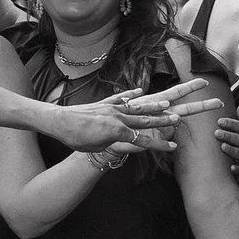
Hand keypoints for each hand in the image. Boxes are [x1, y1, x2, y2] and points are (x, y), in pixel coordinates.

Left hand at [53, 99, 177, 154]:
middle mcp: (117, 118)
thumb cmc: (76, 139)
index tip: (173, 147)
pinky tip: (140, 91)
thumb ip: (113, 142)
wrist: (60, 122)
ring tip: (166, 102)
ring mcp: (111, 109)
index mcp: (117, 132)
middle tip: (178, 118)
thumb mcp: (98, 146)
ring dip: (152, 106)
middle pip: (145, 121)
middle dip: (163, 121)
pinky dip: (130, 96)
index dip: (158, 144)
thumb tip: (123, 138)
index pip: (142, 140)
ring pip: (136, 108)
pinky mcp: (104, 103)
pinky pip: (120, 99)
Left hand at [216, 102, 238, 188]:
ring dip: (231, 150)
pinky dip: (236, 170)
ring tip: (223, 147)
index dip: (230, 124)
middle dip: (228, 135)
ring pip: (238, 154)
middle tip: (216, 133)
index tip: (219, 120)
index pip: (238, 127)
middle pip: (238, 139)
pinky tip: (231, 168)